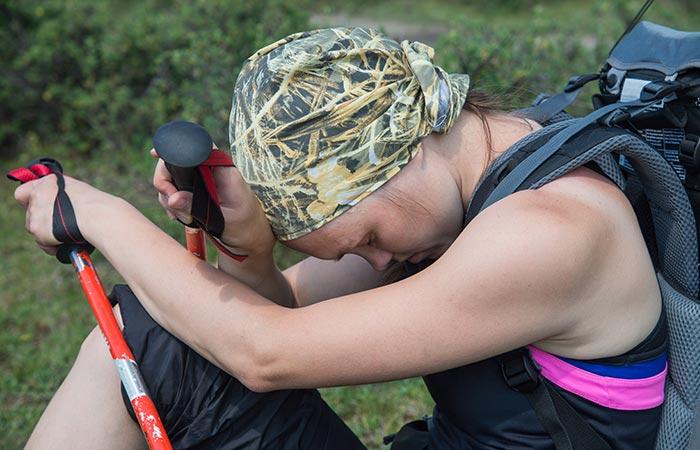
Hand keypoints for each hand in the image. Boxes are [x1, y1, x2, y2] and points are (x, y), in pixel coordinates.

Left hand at [13, 174, 111, 254]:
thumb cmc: (96, 204)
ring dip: (48, 234)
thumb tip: (59, 203)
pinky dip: (54, 246)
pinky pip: (43, 244)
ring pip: (36, 230)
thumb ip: (60, 194)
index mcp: (47, 183)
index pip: (22, 193)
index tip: (41, 207)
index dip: (29, 201)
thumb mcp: (76, 190)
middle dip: (44, 221)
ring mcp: (35, 214)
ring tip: (69, 234)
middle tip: (62, 224)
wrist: (97, 216)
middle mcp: (37, 196)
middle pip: (31, 215)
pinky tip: (67, 242)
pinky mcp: (37, 230)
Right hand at [151, 148, 275, 256]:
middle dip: (166, 181)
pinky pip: (174, 192)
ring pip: (171, 179)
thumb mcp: (223, 219)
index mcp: (222, 169)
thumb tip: (172, 198)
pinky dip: (171, 205)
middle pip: (176, 161)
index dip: (175, 147)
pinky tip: (181, 218)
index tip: (155, 154)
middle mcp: (210, 171)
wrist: (250, 239)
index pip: (197, 146)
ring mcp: (201, 181)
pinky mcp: (195, 193)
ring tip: (184, 217)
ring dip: (168, 198)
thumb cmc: (245, 226)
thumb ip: (197, 207)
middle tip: (171, 203)